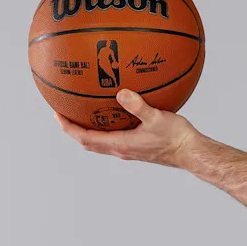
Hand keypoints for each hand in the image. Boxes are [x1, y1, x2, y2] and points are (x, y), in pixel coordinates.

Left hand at [54, 89, 198, 167]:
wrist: (190, 152)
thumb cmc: (175, 138)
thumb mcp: (157, 118)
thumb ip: (138, 106)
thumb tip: (121, 93)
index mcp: (120, 144)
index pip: (85, 138)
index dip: (68, 127)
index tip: (56, 115)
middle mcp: (121, 150)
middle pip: (88, 142)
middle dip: (73, 129)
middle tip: (63, 114)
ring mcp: (129, 150)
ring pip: (100, 142)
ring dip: (87, 131)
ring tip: (82, 115)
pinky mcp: (137, 147)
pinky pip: (113, 138)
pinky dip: (105, 129)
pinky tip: (114, 114)